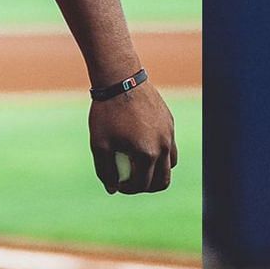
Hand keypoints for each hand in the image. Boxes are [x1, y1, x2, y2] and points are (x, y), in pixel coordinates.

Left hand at [88, 80, 177, 195]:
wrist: (121, 79)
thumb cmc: (107, 112)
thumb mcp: (99, 144)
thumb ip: (105, 170)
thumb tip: (112, 189)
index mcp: (146, 154)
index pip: (142, 184)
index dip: (128, 189)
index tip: (118, 184)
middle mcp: (163, 146)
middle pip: (163, 180)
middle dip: (147, 186)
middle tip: (132, 182)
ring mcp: (169, 133)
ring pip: (170, 164)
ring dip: (158, 171)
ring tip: (140, 167)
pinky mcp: (170, 122)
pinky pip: (170, 145)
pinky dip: (160, 152)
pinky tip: (143, 144)